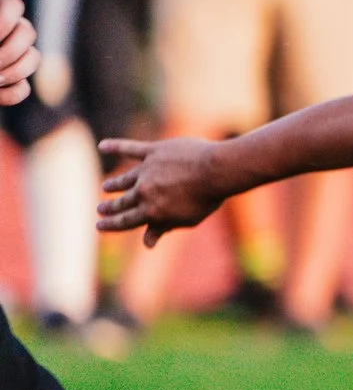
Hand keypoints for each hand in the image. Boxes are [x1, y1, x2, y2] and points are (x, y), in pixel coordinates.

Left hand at [0, 0, 35, 106]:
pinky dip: (9, 94)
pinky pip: (23, 88)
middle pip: (28, 33)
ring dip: (13, 72)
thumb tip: (1, 56)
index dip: (4, 22)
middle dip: (8, 51)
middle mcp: (5, 30)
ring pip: (32, 59)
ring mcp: (11, 55)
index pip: (12, 6)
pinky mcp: (11, 81)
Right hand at [96, 136, 228, 243]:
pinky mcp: (153, 151)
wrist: (216, 170)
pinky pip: (130, 148)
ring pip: (125, 179)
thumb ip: (164, 228)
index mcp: (152, 211)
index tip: (99, 225)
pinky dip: (115, 146)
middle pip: (123, 201)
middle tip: (100, 209)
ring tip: (106, 187)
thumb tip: (147, 244)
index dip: (111, 224)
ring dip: (114, 184)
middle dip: (110, 207)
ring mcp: (147, 170)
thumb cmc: (207, 198)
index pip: (126, 221)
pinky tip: (102, 145)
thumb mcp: (187, 219)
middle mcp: (145, 191)